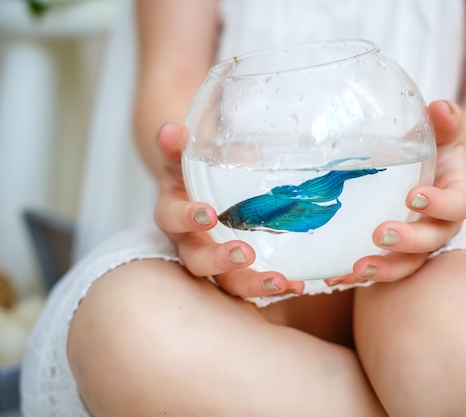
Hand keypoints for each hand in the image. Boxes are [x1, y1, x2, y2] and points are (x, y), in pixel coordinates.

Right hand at [154, 124, 304, 296]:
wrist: (205, 188)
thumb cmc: (195, 172)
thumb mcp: (186, 157)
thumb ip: (177, 146)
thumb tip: (170, 131)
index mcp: (174, 213)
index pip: (171, 219)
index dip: (186, 219)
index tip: (208, 215)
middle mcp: (191, 244)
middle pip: (197, 262)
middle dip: (220, 260)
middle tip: (245, 253)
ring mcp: (215, 262)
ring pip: (227, 282)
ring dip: (252, 284)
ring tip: (279, 282)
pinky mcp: (238, 272)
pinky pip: (252, 285)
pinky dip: (273, 287)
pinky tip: (296, 286)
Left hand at [326, 100, 465, 284]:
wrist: (426, 169)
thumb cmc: (434, 147)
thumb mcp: (442, 131)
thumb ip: (445, 121)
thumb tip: (439, 108)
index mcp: (456, 194)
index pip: (458, 204)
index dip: (440, 204)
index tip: (413, 196)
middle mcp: (440, 225)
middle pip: (432, 240)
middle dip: (408, 241)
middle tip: (380, 234)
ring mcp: (419, 244)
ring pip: (408, 264)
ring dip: (384, 269)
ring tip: (356, 268)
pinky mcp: (396, 254)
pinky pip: (382, 269)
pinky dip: (359, 275)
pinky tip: (335, 276)